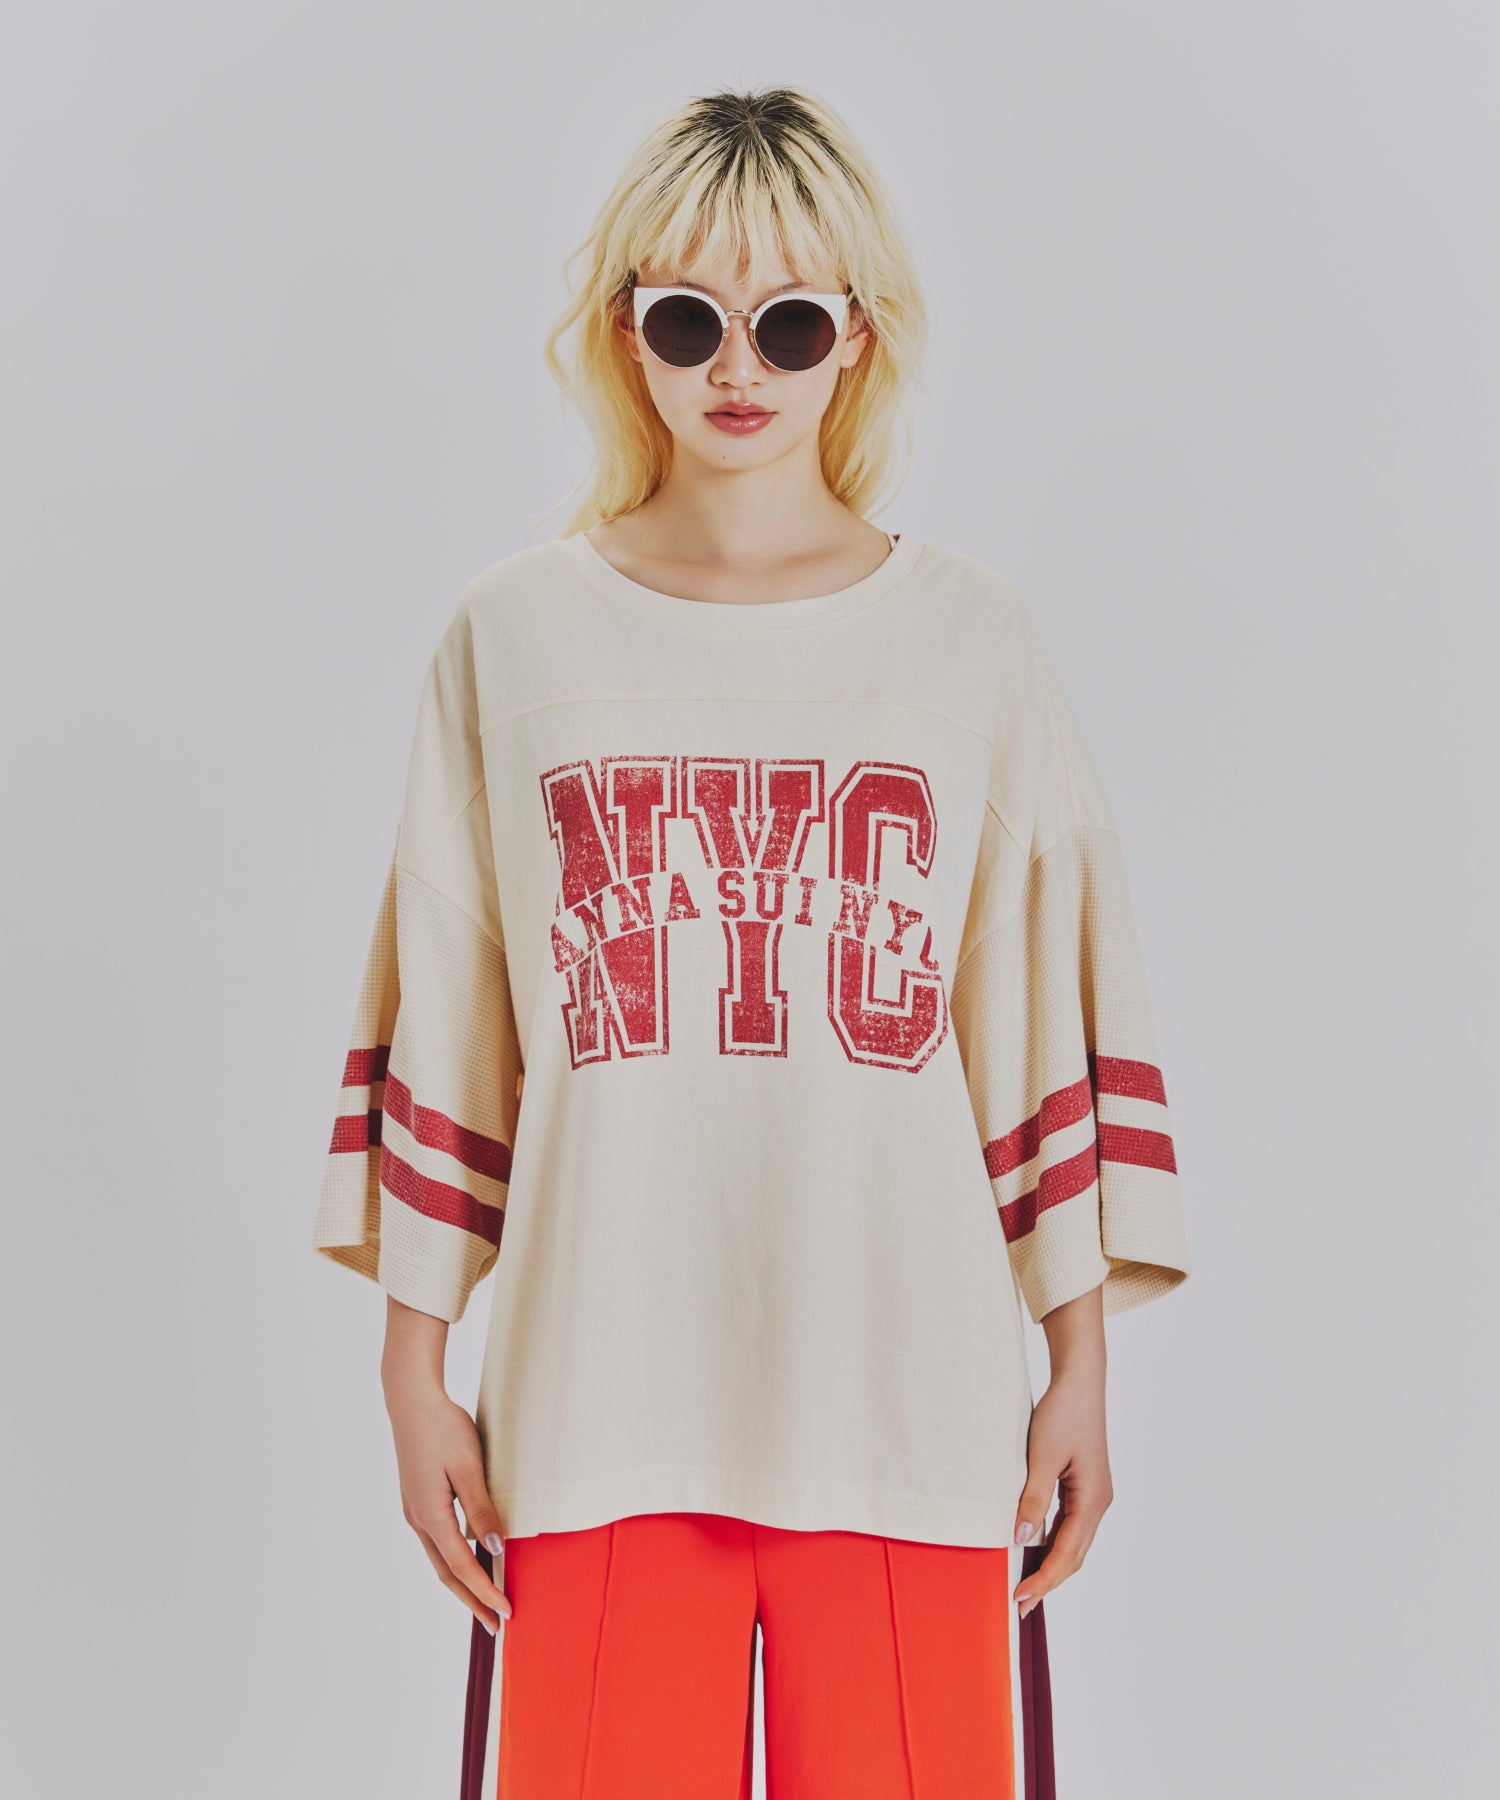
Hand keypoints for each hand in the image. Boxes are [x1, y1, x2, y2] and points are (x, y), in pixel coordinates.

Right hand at [382, 1301, 512, 1631]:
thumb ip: (481, 1508)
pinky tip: (471, 1560)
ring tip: (486, 1600)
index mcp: (430, 1515)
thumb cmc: (443, 1427)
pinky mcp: (418, 1500)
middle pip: (447, 1572)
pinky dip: (455, 1560)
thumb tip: (494, 1547)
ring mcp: (415, 1511)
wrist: (411, 1399)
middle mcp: (418, 1519)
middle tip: (496, 1625)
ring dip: (464, 1583)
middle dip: (472, 1600)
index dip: (485, 1590)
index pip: (462, 1566)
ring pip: (440, 1559)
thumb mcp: (469, 1466)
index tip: (506, 1612)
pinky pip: (438, 1542)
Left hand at [1011, 1283, 1110, 1619]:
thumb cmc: (1062, 1414)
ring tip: (1024, 1582)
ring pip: (1073, 1542)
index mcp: (1092, 1501)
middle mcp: (1098, 1503)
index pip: (1067, 1554)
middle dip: (1048, 1581)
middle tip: (1019, 1603)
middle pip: (1074, 1555)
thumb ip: (1033, 1499)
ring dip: (1050, 1564)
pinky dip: (1052, 1542)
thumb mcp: (1041, 1457)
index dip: (1043, 1580)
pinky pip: (1069, 1524)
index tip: (1018, 1598)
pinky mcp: (1084, 1485)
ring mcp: (1093, 1495)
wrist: (1080, 1381)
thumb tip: (1022, 1540)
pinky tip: (1033, 1545)